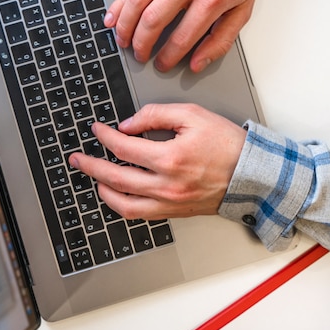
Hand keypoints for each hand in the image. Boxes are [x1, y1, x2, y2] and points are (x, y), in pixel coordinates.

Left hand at [69, 104, 245, 219]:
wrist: (252, 174)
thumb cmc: (228, 145)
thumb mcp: (193, 115)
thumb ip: (156, 115)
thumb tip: (128, 124)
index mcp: (170, 157)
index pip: (124, 146)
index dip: (105, 136)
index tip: (97, 130)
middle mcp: (166, 184)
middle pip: (115, 177)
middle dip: (90, 166)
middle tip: (77, 158)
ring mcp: (169, 202)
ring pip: (123, 203)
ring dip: (102, 189)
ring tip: (91, 177)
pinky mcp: (173, 211)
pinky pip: (138, 214)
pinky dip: (120, 205)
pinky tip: (114, 194)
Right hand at [105, 0, 258, 72]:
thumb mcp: (242, 9)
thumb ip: (221, 40)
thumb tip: (198, 64)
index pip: (183, 37)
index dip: (169, 57)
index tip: (162, 64)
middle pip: (153, 20)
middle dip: (142, 44)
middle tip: (140, 55)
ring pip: (137, 1)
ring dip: (125, 25)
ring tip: (123, 41)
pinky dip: (119, 4)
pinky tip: (112, 18)